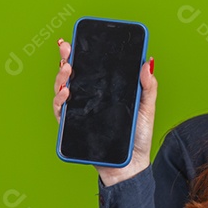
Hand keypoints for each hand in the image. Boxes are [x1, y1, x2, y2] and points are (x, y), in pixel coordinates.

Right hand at [53, 39, 157, 186]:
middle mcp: (89, 100)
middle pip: (73, 76)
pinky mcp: (73, 128)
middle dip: (66, 59)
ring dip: (61, 78)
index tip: (76, 41)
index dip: (81, 54)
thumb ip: (148, 87)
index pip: (90, 69)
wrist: (130, 166)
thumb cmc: (138, 138)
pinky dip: (60, 102)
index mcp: (105, 92)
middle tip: (67, 48)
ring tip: (67, 70)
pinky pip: (61, 113)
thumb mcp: (147, 109)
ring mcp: (80, 113)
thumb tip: (147, 62)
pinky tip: (66, 93)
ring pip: (62, 91)